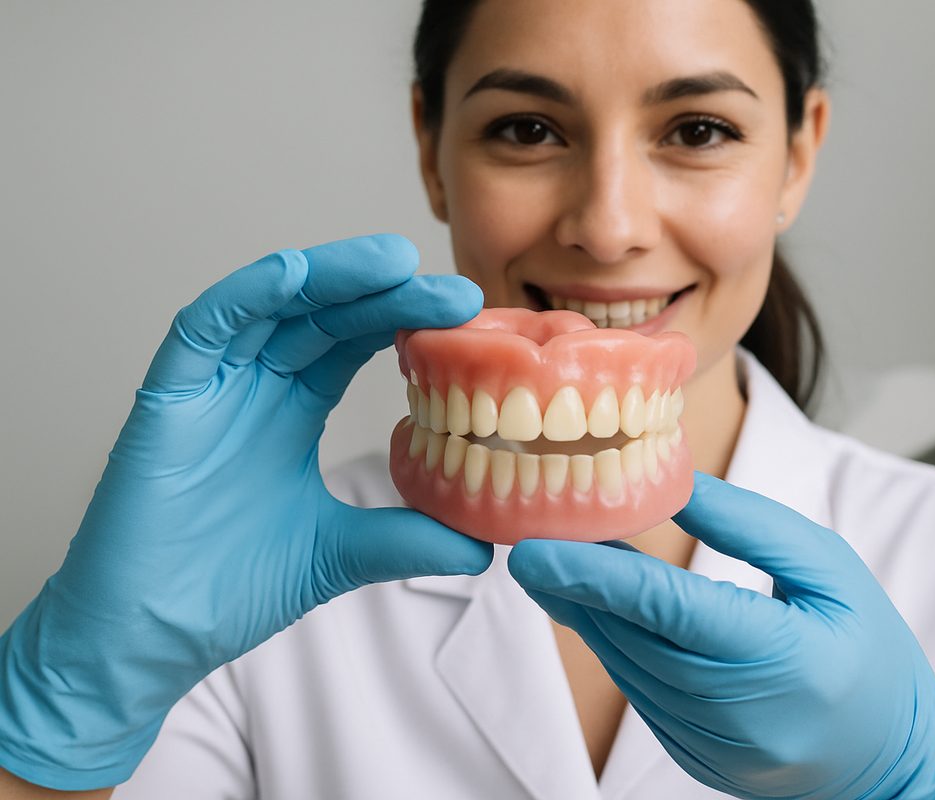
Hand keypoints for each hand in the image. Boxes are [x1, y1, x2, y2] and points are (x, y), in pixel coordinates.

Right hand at [0, 235, 492, 790]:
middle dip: (388, 295)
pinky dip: (247, 295)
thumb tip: (485, 543)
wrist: (148, 640)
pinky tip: (296, 275)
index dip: (407, 321)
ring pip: (274, 306)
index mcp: (290, 411)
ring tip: (395, 262)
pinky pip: (204, 328)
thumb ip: (406, 539)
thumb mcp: (339, 554)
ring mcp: (210, 388)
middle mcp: (253, 387)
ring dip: (332, 277)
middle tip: (455, 290)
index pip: (355, 344)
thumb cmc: (225, 590)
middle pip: (326, 317)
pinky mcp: (167, 399)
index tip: (467, 316)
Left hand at [509, 472, 934, 798]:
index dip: (599, 578)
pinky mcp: (695, 759)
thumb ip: (750, 528)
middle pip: (636, 639)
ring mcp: (716, 748)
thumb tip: (674, 483)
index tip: (536, 548)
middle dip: (574, 587)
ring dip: (585, 614)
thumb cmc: (870, 651)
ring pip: (627, 669)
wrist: (893, 758)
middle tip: (528, 536)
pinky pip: (638, 693)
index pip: (675, 611)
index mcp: (788, 661)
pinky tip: (594, 607)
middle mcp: (744, 717)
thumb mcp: (828, 570)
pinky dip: (613, 646)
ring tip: (552, 561)